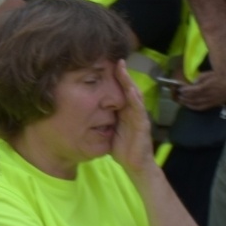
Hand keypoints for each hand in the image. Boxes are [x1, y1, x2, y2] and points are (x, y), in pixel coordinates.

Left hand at [110, 59, 156, 177]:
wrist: (135, 165)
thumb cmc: (121, 148)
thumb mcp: (107, 131)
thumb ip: (100, 121)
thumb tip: (83, 115)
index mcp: (124, 111)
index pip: (119, 91)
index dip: (115, 79)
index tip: (105, 65)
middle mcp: (133, 111)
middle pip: (127, 88)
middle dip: (122, 74)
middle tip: (117, 59)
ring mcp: (139, 116)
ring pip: (134, 94)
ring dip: (128, 81)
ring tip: (122, 67)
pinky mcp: (142, 124)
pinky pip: (138, 108)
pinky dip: (133, 97)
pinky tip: (129, 88)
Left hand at [175, 70, 225, 112]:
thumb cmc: (222, 77)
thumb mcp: (211, 73)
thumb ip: (201, 77)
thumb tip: (193, 82)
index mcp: (206, 87)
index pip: (192, 90)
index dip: (185, 90)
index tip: (180, 89)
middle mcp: (206, 95)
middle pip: (192, 97)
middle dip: (184, 96)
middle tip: (178, 94)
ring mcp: (209, 101)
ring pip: (195, 103)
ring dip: (186, 102)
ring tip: (181, 100)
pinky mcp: (211, 105)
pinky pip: (200, 108)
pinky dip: (192, 107)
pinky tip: (188, 106)